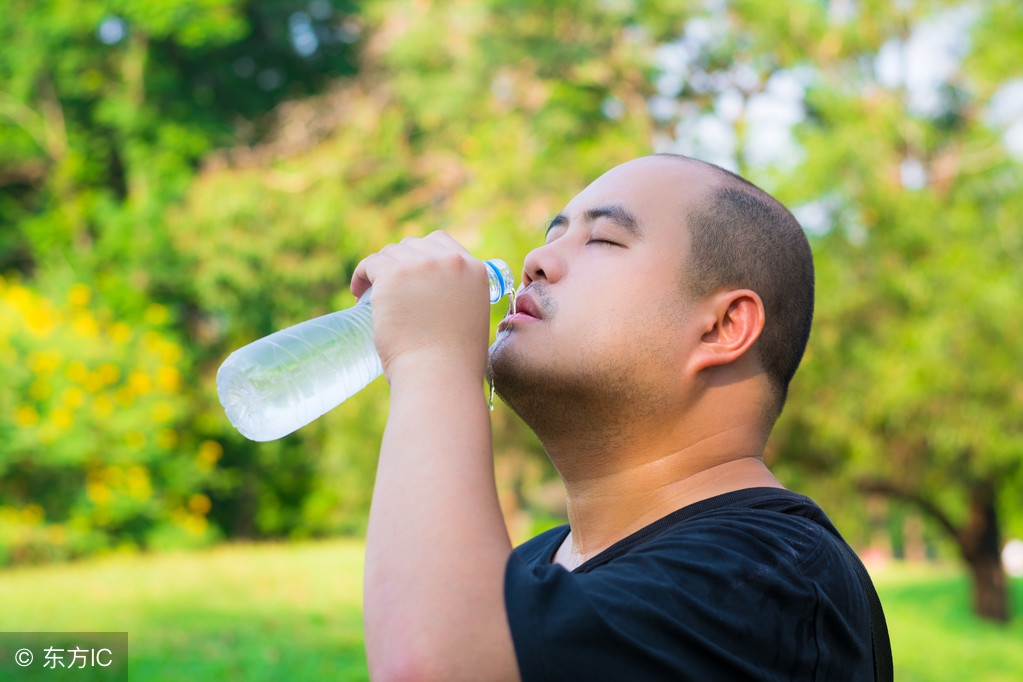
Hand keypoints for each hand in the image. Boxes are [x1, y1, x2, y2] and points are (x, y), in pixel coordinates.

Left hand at [351, 231, 490, 379]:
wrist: (440, 376)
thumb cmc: (455, 362)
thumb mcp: (470, 319)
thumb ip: (459, 298)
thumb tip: (434, 295)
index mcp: (475, 270)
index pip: (441, 243)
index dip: (421, 255)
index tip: (409, 274)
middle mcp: (451, 261)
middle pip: (414, 245)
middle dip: (399, 263)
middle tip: (389, 287)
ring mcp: (421, 266)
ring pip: (390, 253)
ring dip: (380, 270)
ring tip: (370, 293)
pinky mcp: (393, 276)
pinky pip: (370, 264)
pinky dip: (361, 276)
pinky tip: (358, 292)